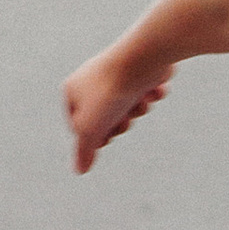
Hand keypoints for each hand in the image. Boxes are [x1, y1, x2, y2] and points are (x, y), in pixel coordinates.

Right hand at [63, 47, 169, 171]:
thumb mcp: (91, 128)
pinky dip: (152, 94)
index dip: (97, 135)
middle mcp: (93, 79)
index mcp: (73, 89)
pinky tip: (155, 88)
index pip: (80, 126)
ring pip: (130, 107)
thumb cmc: (110, 93)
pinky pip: (146, 92)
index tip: (109, 134)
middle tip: (125, 117)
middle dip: (121, 121)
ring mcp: (118, 73)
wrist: (143, 59)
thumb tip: (80, 170)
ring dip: (139, 108)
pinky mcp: (141, 70)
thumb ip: (84, 151)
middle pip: (108, 118)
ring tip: (140, 99)